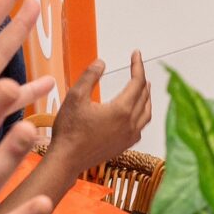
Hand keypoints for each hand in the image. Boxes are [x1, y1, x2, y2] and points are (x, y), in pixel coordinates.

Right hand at [49, 52, 151, 173]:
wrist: (67, 159)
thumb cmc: (69, 130)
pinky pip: (141, 126)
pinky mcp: (125, 145)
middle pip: (144, 96)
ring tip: (144, 86)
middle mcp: (130, 124)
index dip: (137, 66)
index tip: (136, 54)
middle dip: (142, 79)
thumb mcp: (75, 97)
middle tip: (137, 67)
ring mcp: (129, 136)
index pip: (137, 82)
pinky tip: (136, 112)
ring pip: (146, 113)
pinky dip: (143, 114)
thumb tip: (101, 62)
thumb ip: (90, 76)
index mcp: (121, 110)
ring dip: (146, 97)